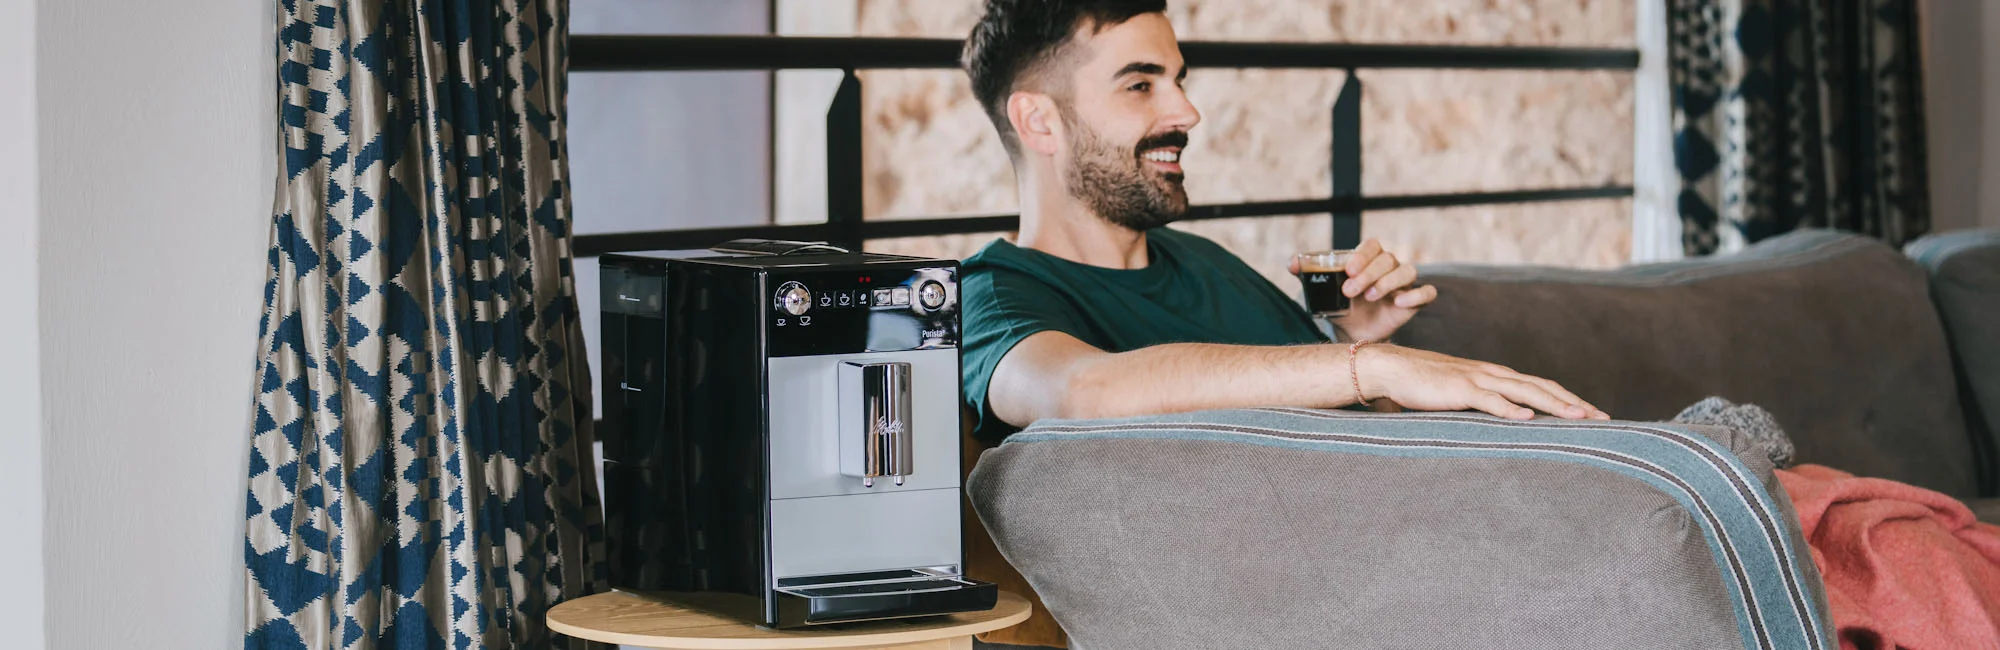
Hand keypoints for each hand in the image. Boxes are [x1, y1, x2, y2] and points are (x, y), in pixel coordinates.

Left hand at [1290, 239, 1436, 340]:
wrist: (1354, 337)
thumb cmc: (1341, 308)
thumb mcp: (1322, 291)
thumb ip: (1308, 274)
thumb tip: (1292, 263)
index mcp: (1369, 259)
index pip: (1372, 245)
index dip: (1362, 254)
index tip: (1347, 270)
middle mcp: (1389, 267)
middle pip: (1387, 259)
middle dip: (1368, 273)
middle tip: (1349, 291)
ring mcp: (1404, 284)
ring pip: (1407, 271)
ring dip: (1389, 281)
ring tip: (1372, 297)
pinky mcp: (1414, 302)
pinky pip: (1427, 292)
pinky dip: (1417, 294)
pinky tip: (1400, 302)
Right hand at [1357, 344, 1609, 420]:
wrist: (1390, 368)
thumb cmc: (1423, 386)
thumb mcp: (1461, 396)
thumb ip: (1483, 406)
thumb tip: (1504, 425)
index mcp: (1496, 376)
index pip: (1541, 387)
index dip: (1569, 399)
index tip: (1593, 415)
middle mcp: (1493, 374)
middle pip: (1543, 386)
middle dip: (1574, 402)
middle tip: (1603, 419)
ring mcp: (1477, 379)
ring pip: (1524, 390)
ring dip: (1553, 404)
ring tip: (1578, 417)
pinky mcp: (1458, 389)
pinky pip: (1488, 399)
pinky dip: (1509, 407)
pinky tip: (1526, 417)